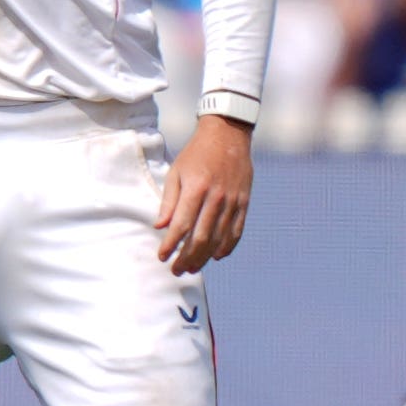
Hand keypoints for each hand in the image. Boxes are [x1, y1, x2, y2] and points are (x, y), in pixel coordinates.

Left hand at [155, 114, 252, 275]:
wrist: (227, 135)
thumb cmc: (196, 154)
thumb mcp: (176, 172)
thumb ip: (169, 201)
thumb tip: (160, 226)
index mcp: (196, 188)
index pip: (181, 225)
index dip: (170, 245)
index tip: (162, 257)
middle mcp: (216, 197)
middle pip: (201, 237)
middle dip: (187, 258)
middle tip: (176, 270)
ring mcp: (233, 201)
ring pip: (219, 238)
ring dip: (205, 257)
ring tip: (192, 268)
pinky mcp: (244, 202)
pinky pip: (237, 230)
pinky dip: (227, 246)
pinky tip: (216, 256)